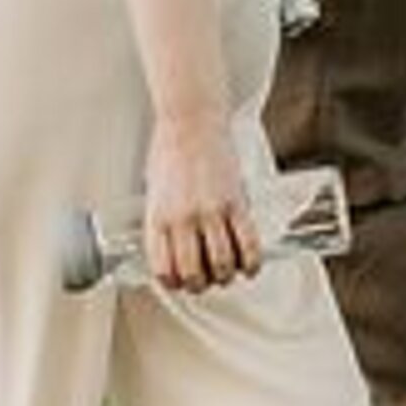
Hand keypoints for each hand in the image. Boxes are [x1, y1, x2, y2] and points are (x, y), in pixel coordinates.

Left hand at [142, 112, 260, 292]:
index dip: (174, 284)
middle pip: (194, 274)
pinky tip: (249, 265)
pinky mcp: (236, 203)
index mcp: (158, 218)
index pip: (164, 270)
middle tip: (207, 279)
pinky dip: (251, 263)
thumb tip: (172, 251)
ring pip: (222, 265)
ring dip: (226, 276)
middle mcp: (182, 219)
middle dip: (202, 285)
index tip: (181, 282)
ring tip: (228, 271)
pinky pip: (248, 245)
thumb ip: (163, 222)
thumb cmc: (170, 152)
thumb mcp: (155, 192)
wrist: (190, 121)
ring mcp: (210, 212)